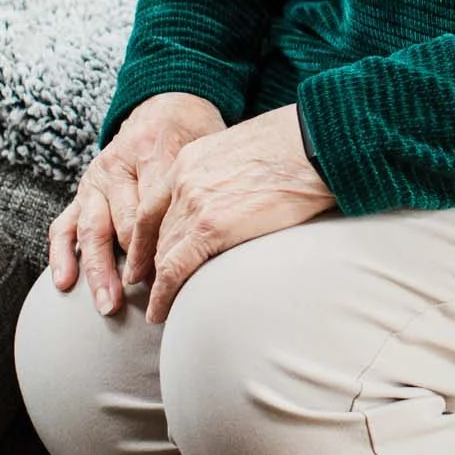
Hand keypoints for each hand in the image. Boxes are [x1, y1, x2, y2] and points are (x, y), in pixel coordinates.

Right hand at [49, 92, 225, 314]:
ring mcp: (97, 179)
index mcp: (153, 151)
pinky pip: (64, 224)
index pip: (155, 207)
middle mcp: (119, 165)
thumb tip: (239, 224)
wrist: (167, 105)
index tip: (172, 278)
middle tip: (139, 297)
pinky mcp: (83, 191)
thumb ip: (213, 180)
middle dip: (130, 264)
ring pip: (92, 228)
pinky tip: (64, 282)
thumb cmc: (196, 134)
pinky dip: (62, 254)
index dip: (162, 246)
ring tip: (107, 302)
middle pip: (123, 221)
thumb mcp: (209, 147)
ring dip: (99, 269)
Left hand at [147, 103, 333, 325]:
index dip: (144, 237)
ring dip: (159, 283)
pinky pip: (175, 270)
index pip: (153, 205)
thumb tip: (239, 193)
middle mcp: (183, 180)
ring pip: (164, 254)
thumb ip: (228, 171)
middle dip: (153, 263)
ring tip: (160, 305)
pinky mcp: (211, 228)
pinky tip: (161, 311)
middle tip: (153, 287)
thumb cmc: (296, 143)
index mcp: (191, 158)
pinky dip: (163, 295)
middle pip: (159, 233)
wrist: (313, 143)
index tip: (141, 258)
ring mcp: (194, 204)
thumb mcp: (245, 148)